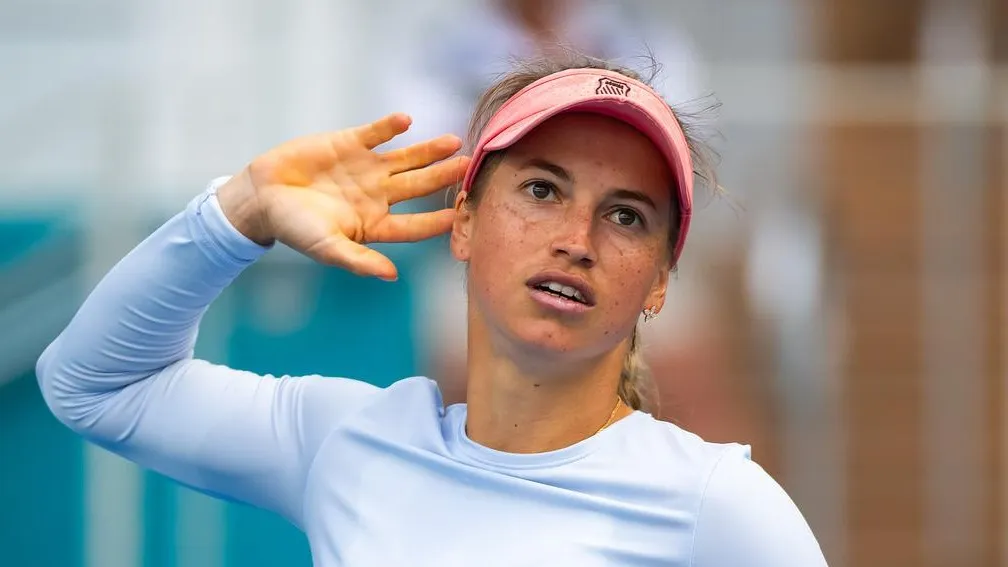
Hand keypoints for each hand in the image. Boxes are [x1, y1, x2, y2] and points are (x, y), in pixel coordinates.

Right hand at [218, 113, 468, 280]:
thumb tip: (392, 276)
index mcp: (375, 223)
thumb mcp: (326, 248)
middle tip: (470, 167)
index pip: (414, 225)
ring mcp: (366, 168)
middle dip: (444, 177)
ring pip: (406, 158)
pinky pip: (376, 133)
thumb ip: (359, 260)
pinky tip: (406, 121)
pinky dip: (390, 127)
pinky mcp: (350, 144)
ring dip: (429, 150)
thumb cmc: (294, 228)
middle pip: (419, 187)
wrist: (262, 196)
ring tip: (453, 142)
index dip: (436, 221)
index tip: (460, 215)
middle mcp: (377, 195)